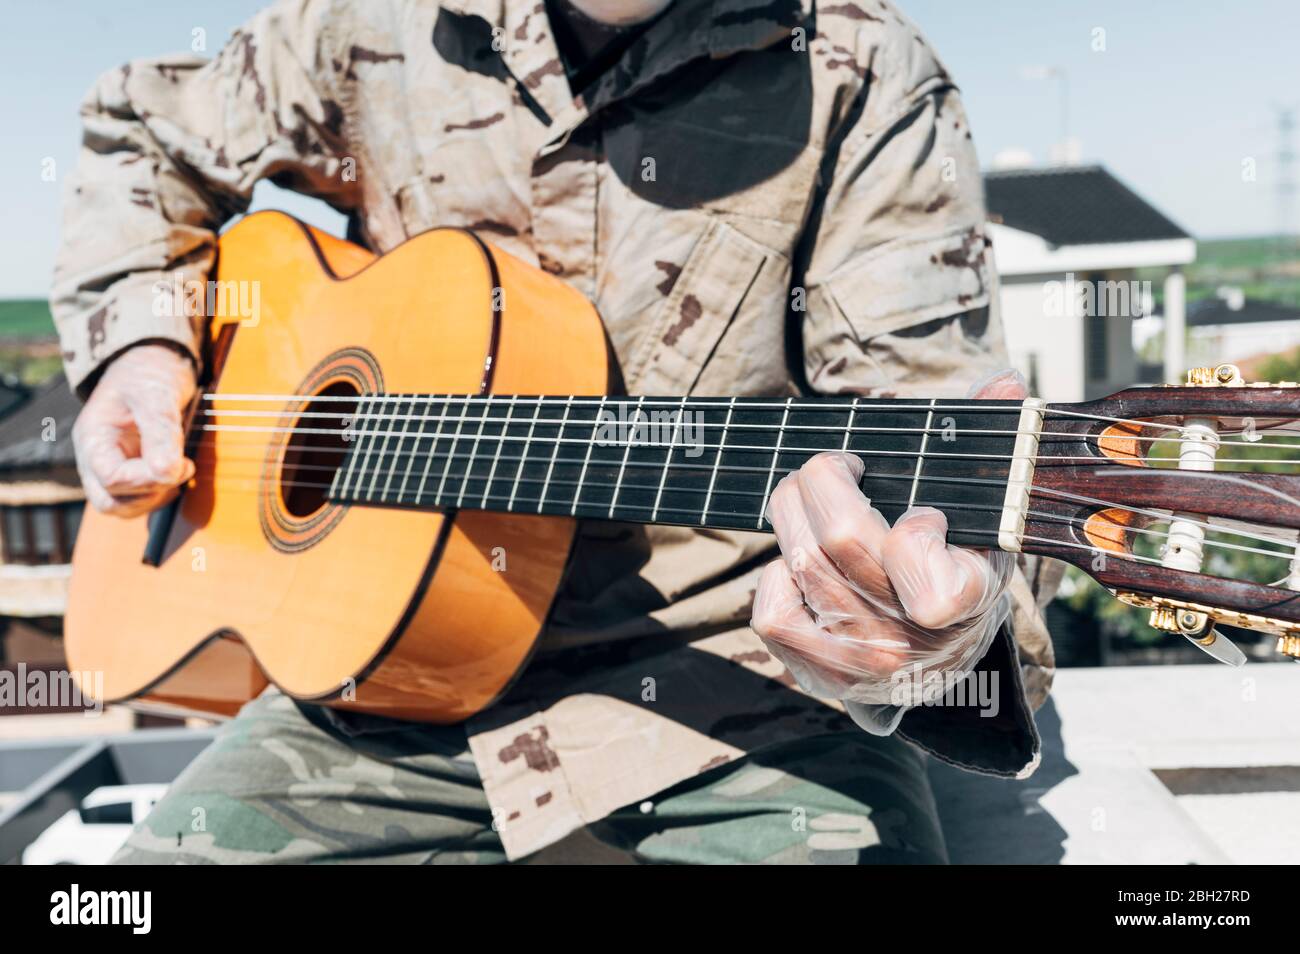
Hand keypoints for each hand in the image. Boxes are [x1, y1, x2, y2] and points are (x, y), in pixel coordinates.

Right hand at [72, 344, 196, 516]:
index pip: (111, 479)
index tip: (182, 463)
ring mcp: (112, 466)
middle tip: (182, 469)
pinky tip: (179, 472)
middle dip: (151, 493)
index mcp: (93, 438)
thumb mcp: (156, 395)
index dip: (147, 479)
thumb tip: (168, 473)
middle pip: (110, 502)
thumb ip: (161, 433)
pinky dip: (161, 493)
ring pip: (124, 507)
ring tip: (182, 469)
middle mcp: (96, 458)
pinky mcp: (131, 470)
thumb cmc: (149, 374)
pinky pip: (139, 499)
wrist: (153, 362)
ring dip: (157, 497)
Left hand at [751, 370, 1026, 723]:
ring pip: (799, 562)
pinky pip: (771, 611)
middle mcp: (911, 640)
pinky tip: (800, 564)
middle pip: (838, 540)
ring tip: (808, 496)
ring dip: (792, 512)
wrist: (939, 659)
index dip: (914, 533)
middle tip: (833, 466)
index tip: (922, 513)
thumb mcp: (987, 514)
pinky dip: (775, 575)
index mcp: (966, 599)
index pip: (927, 575)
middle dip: (822, 479)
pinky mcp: (816, 670)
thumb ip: (993, 443)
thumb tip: (1000, 382)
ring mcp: (860, 660)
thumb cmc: (958, 567)